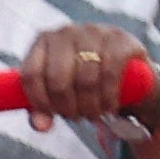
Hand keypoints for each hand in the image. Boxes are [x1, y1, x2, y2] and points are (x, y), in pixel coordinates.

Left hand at [20, 23, 159, 136]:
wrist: (128, 69)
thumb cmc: (83, 82)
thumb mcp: (59, 95)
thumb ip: (43, 111)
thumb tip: (40, 126)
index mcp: (43, 41)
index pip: (31, 74)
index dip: (39, 101)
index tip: (51, 115)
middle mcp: (66, 32)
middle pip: (57, 79)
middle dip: (66, 107)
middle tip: (75, 117)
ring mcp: (94, 32)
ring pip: (85, 80)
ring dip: (89, 107)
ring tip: (92, 115)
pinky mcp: (120, 40)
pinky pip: (109, 74)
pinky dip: (108, 98)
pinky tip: (109, 108)